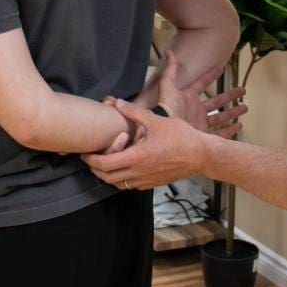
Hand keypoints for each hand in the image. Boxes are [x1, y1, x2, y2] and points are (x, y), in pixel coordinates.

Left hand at [82, 100, 210, 189]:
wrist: (201, 155)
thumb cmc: (181, 137)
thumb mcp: (156, 121)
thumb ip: (134, 112)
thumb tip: (116, 102)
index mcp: (137, 158)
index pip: (104, 165)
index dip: (91, 160)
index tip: (85, 153)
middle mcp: (139, 173)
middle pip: (107, 178)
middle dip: (95, 169)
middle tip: (91, 158)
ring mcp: (146, 180)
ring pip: (118, 184)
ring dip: (108, 175)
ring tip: (105, 162)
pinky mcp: (153, 183)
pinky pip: (131, 185)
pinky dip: (122, 178)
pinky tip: (124, 166)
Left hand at [154, 50, 246, 138]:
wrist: (166, 131)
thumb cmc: (166, 108)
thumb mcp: (167, 85)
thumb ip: (170, 69)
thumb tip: (169, 52)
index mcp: (188, 98)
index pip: (201, 84)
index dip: (210, 76)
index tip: (220, 69)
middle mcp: (195, 111)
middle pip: (217, 101)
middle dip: (230, 95)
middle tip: (242, 90)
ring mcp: (200, 124)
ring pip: (221, 117)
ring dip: (233, 112)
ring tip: (245, 107)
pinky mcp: (203, 136)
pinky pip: (220, 134)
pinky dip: (230, 130)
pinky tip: (239, 125)